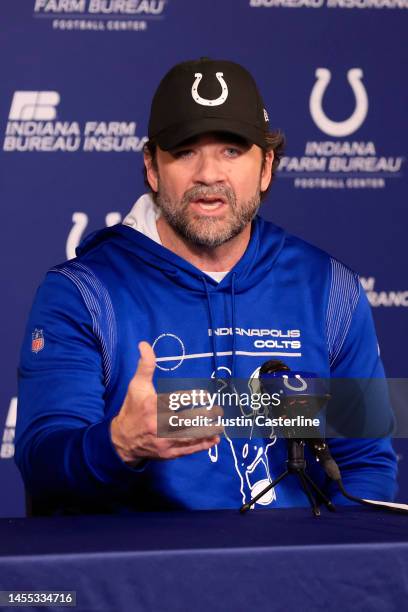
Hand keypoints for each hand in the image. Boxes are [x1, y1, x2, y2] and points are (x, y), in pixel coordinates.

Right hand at [110, 341, 222, 463]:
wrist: (122, 439)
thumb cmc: (133, 408)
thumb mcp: (137, 385)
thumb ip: (145, 365)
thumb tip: (145, 344)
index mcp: (153, 406)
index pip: (176, 400)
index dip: (192, 397)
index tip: (205, 395)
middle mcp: (158, 424)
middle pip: (186, 420)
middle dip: (205, 415)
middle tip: (219, 410)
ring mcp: (163, 440)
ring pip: (190, 436)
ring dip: (207, 431)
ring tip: (220, 425)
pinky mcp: (167, 453)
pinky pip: (187, 449)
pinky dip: (202, 446)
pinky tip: (214, 440)